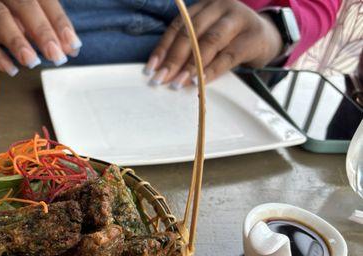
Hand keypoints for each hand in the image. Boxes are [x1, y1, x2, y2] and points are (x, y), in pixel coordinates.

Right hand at [0, 0, 80, 75]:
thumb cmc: (14, 15)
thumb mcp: (34, 17)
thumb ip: (52, 29)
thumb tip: (71, 49)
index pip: (46, 1)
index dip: (60, 22)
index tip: (72, 45)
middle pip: (25, 6)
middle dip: (42, 32)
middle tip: (56, 56)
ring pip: (0, 18)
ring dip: (17, 41)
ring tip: (32, 62)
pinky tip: (12, 69)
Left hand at [145, 0, 282, 87]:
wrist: (269, 37)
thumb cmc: (231, 40)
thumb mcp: (208, 38)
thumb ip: (190, 48)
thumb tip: (164, 72)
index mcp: (204, 5)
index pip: (178, 26)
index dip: (162, 48)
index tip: (150, 69)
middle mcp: (220, 7)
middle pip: (191, 32)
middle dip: (173, 59)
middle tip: (160, 80)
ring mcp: (238, 19)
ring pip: (209, 42)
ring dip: (191, 65)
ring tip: (177, 83)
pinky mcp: (253, 36)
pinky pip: (228, 55)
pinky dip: (211, 70)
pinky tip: (199, 82)